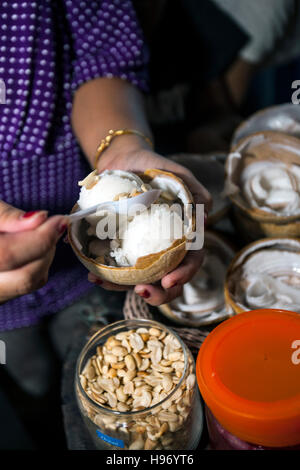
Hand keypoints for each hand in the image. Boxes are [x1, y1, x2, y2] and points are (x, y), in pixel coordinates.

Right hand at [0, 201, 67, 302]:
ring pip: (28, 283)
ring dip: (44, 257)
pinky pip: (25, 285)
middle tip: (52, 226)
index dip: (38, 237)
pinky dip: (37, 265)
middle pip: (24, 277)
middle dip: (46, 249)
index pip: (7, 254)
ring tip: (38, 234)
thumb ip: (7, 216)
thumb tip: (39, 218)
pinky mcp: (0, 297)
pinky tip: (30, 248)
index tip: (58, 220)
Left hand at [88, 143, 211, 306]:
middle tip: (142, 292)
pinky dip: (106, 275)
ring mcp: (142, 250)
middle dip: (158, 294)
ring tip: (105, 284)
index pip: (191, 261)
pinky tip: (93, 276)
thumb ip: (197, 193)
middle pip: (169, 280)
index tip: (170, 281)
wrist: (124, 160)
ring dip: (124, 288)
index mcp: (183, 236)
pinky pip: (117, 267)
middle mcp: (165, 248)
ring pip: (140, 279)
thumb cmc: (155, 167)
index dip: (184, 274)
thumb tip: (205, 219)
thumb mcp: (180, 175)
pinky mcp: (122, 247)